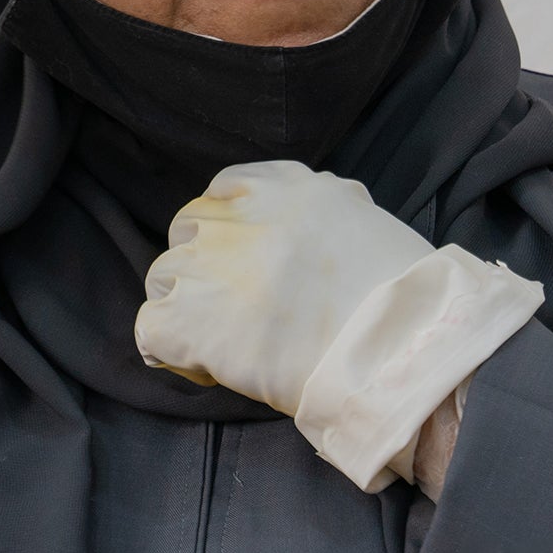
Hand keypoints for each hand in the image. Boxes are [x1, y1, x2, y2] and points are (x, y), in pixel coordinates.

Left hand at [138, 160, 546, 490]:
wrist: (402, 352)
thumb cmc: (400, 298)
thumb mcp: (360, 221)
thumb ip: (320, 209)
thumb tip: (303, 226)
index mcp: (284, 186)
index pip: (224, 192)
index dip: (231, 234)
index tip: (249, 267)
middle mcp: (239, 218)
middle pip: (188, 233)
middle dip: (205, 269)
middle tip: (239, 312)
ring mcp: (208, 266)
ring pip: (163, 280)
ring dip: (187, 310)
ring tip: (226, 345)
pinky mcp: (189, 321)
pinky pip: (150, 331)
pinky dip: (170, 352)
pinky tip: (205, 367)